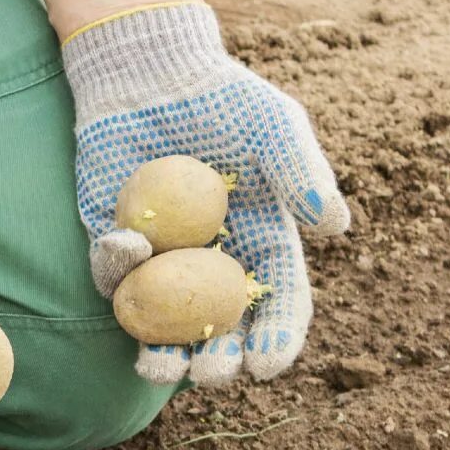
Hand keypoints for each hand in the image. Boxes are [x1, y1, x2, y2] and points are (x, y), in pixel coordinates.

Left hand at [65, 3, 349, 385]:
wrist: (151, 75)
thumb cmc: (224, 100)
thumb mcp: (276, 129)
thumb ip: (303, 175)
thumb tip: (337, 227)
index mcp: (262, 245)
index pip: (277, 303)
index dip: (277, 338)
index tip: (269, 364)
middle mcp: (211, 264)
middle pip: (219, 328)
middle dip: (218, 360)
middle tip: (214, 373)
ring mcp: (160, 261)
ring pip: (161, 322)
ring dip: (161, 352)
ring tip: (159, 368)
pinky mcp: (112, 243)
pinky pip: (112, 273)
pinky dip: (118, 272)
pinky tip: (128, 253)